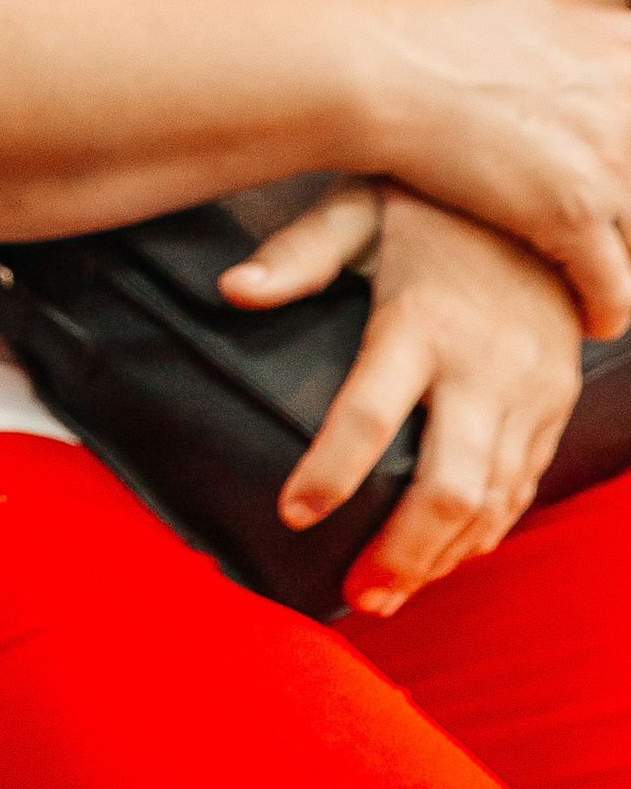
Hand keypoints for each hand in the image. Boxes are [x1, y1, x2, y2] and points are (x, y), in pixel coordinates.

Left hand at [235, 182, 583, 614]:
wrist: (550, 196)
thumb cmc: (437, 199)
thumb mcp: (362, 204)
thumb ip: (300, 252)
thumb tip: (232, 291)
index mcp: (422, 320)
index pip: (370, 414)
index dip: (329, 472)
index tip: (292, 514)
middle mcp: (482, 367)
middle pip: (448, 487)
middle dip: (401, 553)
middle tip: (357, 592)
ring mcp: (528, 393)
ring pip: (491, 504)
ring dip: (442, 559)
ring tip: (389, 592)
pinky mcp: (556, 405)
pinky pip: (524, 487)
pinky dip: (485, 532)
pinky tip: (447, 555)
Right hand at [354, 0, 630, 334]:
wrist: (371, 68)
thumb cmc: (425, 38)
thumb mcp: (526, 14)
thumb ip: (580, 44)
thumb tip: (604, 51)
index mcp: (615, 54)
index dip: (626, 156)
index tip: (610, 180)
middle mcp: (624, 102)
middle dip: (624, 213)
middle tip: (601, 229)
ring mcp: (607, 157)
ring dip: (620, 261)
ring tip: (597, 276)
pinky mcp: (574, 213)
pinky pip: (617, 287)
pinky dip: (605, 308)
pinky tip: (589, 314)